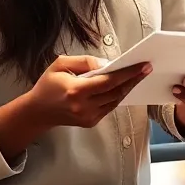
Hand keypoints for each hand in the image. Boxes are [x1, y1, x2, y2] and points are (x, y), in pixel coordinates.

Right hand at [23, 56, 151, 128]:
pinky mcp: (91, 122)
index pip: (108, 82)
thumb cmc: (47, 85)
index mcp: (76, 91)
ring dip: (128, 88)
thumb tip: (106, 64)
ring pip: (116, 101)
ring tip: (138, 75)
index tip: (142, 66)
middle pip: (116, 92)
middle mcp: (84, 107)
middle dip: (133, 79)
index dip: (127, 74)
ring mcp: (88, 117)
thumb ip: (84, 62)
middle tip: (146, 68)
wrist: (38, 112)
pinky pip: (110, 107)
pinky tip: (124, 86)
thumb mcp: (61, 65)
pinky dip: (118, 96)